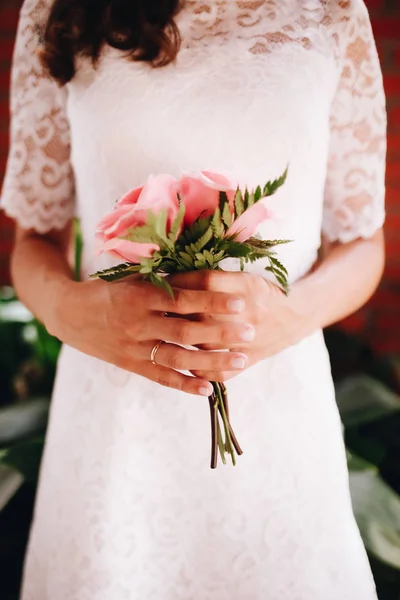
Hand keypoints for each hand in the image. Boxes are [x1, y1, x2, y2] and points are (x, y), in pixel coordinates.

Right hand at [49, 276, 255, 395]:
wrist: (69, 314)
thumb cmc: (110, 290)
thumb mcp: (133, 278)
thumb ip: (167, 280)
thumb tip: (207, 275)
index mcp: (141, 296)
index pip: (184, 299)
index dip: (213, 301)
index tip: (241, 302)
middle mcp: (139, 323)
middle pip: (186, 331)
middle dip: (221, 333)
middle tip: (250, 332)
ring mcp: (135, 347)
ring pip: (178, 358)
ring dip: (211, 361)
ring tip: (240, 361)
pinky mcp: (131, 365)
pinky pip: (161, 377)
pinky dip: (184, 384)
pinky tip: (208, 388)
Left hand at [168, 270, 307, 381]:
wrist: (294, 317)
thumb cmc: (262, 293)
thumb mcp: (244, 276)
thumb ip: (215, 278)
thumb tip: (175, 275)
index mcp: (247, 286)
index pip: (206, 281)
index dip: (181, 280)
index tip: (162, 281)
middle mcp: (248, 312)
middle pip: (201, 312)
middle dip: (173, 311)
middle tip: (153, 308)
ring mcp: (247, 339)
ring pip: (204, 343)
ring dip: (180, 341)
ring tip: (161, 334)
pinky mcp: (248, 360)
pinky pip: (219, 372)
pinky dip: (199, 371)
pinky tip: (182, 364)